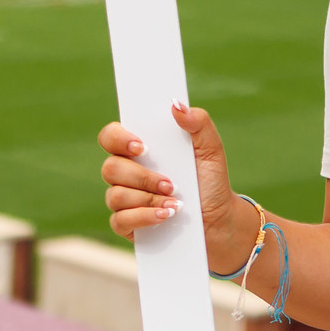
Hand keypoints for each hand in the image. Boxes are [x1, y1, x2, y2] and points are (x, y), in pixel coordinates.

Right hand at [98, 104, 253, 271]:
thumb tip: (176, 105)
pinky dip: (144, 218)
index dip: (118, 138)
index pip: (111, 136)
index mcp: (140, 150)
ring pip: (115, 195)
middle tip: (170, 184)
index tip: (141, 146)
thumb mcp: (211, 151)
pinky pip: (120, 221)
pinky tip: (165, 216)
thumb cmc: (210, 182)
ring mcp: (124, 200)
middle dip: (142, 177)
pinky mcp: (127, 225)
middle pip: (110, 168)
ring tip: (175, 204)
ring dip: (148, 199)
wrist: (219, 220)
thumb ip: (198, 124)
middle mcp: (126, 173)